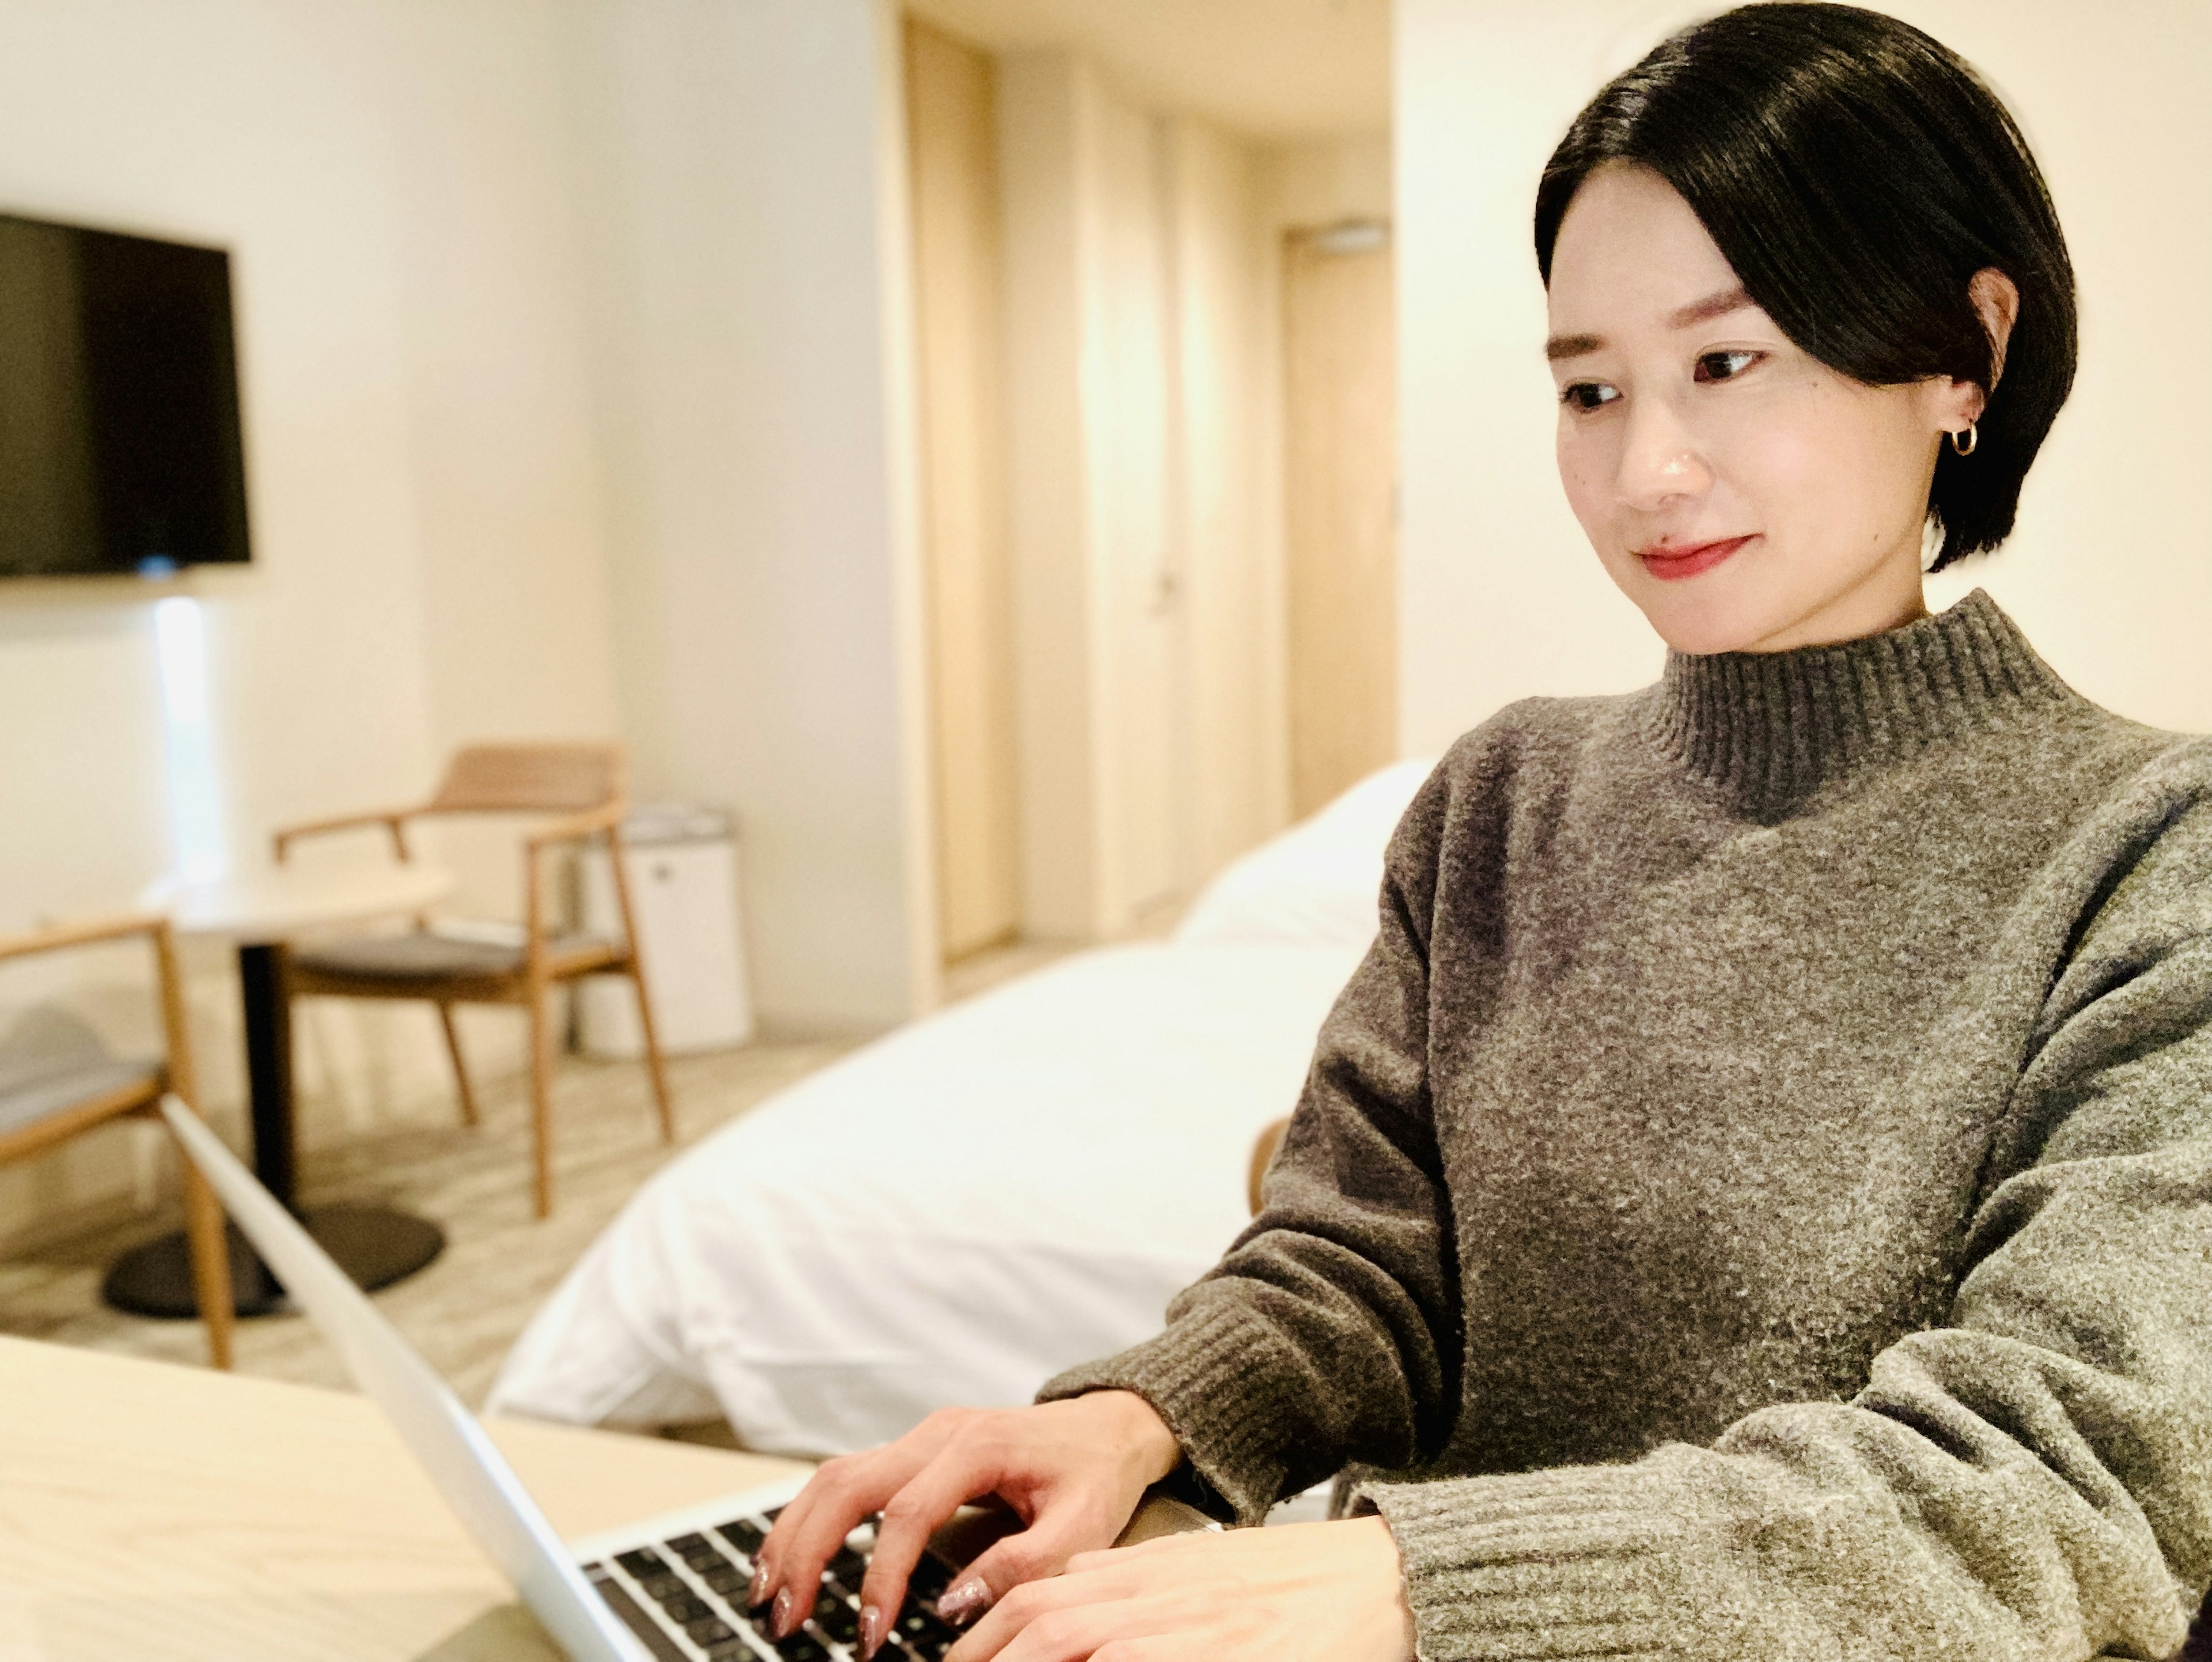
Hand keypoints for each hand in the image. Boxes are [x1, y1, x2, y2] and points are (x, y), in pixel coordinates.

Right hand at [750, 1392, 1181, 1655]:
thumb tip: (951, 1604)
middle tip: (783, 1615)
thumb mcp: (1083, 1526)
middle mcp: (938, 1433)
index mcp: (978, 1446)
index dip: (881, 1578)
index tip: (869, 1636)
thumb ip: (1021, 1564)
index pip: (907, 1514)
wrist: (1111, 1424)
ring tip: (768, 1590)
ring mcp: (921, 1436)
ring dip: (795, 1531)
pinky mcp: (914, 1450)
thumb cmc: (1098, 1472)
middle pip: (848, 1483)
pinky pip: (848, 1477)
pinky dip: (812, 1517)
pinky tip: (793, 1556)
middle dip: (808, 1551)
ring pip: (835, 1475)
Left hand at [942, 1516, 1414, 1661]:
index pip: (1033, 1598)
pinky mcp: (1220, 1654)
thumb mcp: (1189, 1565)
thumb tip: (1063, 1585)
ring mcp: (1181, 1637)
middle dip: (985, 1658)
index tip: (951, 1658)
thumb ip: (1122, 1576)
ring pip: (1074, 1643)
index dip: (979, 1635)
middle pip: (1041, 1627)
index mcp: (1140, 1576)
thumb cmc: (1288, 1583)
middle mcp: (1150, 1605)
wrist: (1376, 1581)